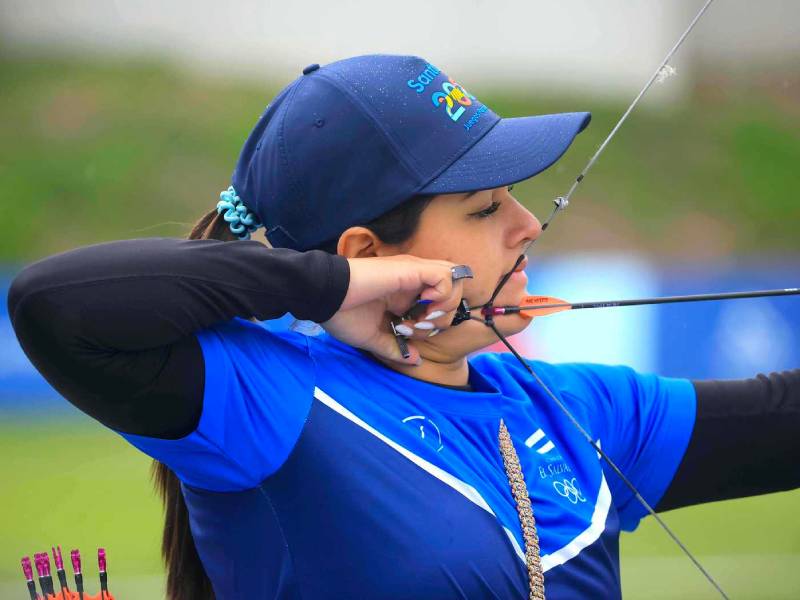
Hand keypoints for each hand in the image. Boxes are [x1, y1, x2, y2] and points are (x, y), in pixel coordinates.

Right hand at [322, 255, 467, 364]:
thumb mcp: (372, 337)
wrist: (325, 296)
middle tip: (420, 327)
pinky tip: (421, 306)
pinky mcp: (411, 268)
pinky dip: (441, 295)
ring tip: (421, 319)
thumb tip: (415, 361)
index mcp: (405, 292)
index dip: (433, 322)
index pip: (439, 301)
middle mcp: (413, 279)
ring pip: (454, 280)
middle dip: (444, 314)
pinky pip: (445, 276)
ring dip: (444, 306)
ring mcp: (413, 271)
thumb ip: (394, 348)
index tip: (411, 334)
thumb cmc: (343, 314)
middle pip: (454, 289)